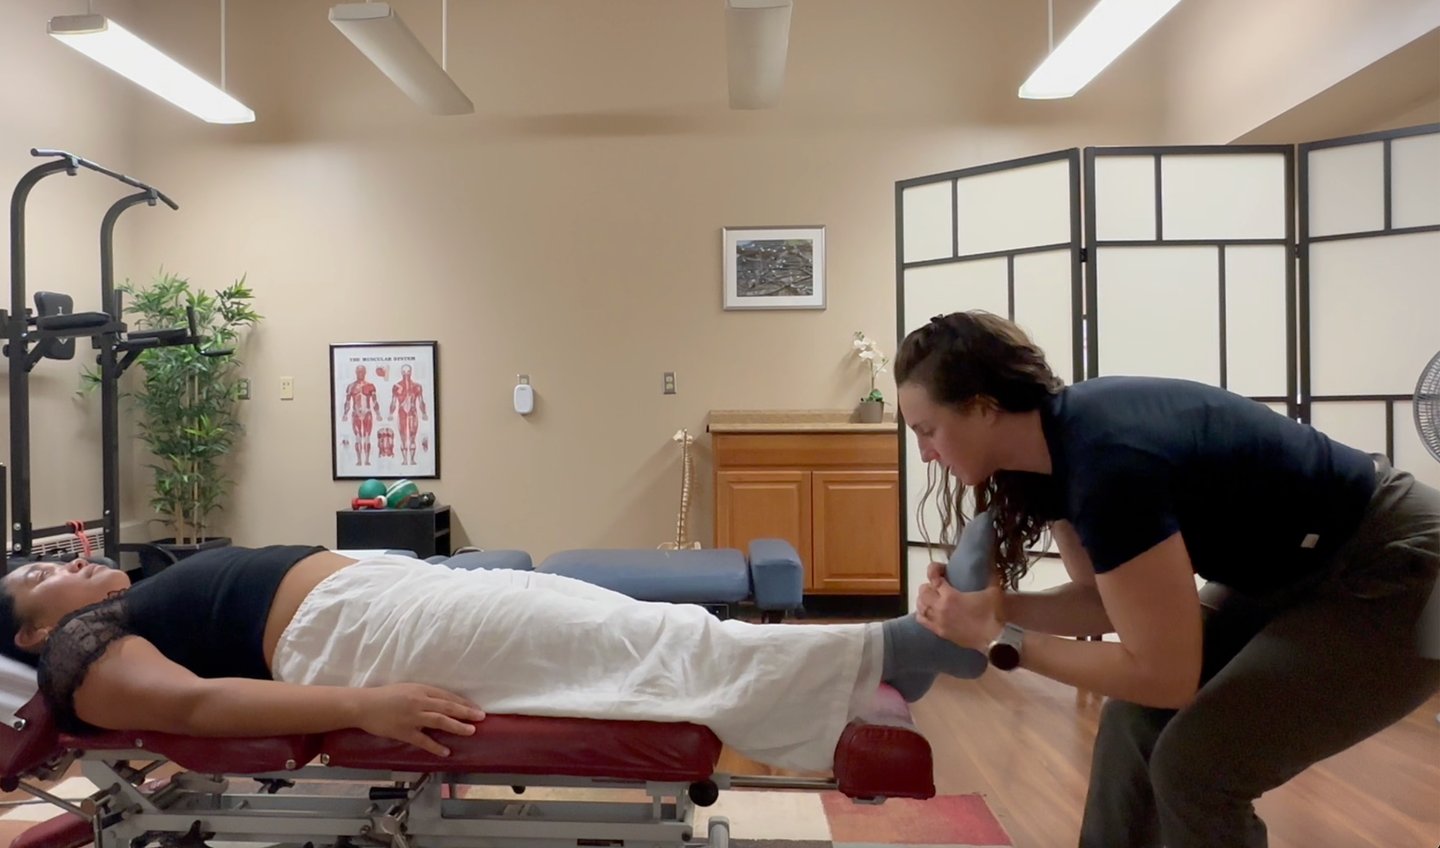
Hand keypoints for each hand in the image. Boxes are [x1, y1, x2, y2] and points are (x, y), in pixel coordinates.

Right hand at [355, 683, 485, 756]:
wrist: (364, 705)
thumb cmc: (385, 696)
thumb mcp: (407, 688)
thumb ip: (424, 695)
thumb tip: (442, 703)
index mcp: (421, 690)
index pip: (447, 696)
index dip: (463, 703)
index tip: (476, 708)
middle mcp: (419, 702)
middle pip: (448, 707)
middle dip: (466, 712)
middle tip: (481, 717)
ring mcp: (412, 717)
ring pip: (440, 721)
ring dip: (457, 726)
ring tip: (471, 731)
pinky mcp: (404, 731)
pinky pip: (423, 740)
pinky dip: (435, 746)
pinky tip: (446, 751)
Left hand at [915, 572, 1004, 651]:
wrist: (997, 638)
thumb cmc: (995, 613)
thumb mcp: (993, 590)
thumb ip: (990, 574)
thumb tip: (990, 561)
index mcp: (950, 596)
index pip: (933, 578)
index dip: (934, 570)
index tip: (941, 569)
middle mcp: (940, 608)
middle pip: (923, 592)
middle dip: (929, 586)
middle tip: (938, 585)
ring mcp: (938, 622)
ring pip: (920, 607)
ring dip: (924, 599)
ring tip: (933, 597)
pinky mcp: (940, 633)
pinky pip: (922, 621)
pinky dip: (922, 614)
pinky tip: (929, 611)